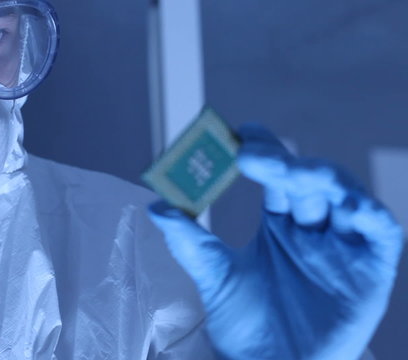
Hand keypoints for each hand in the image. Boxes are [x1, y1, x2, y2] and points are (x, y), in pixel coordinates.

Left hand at [148, 123, 403, 359]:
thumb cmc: (246, 328)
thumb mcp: (215, 278)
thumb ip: (190, 242)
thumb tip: (156, 206)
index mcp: (279, 224)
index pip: (276, 175)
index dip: (264, 151)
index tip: (240, 135)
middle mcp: (312, 229)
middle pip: (307, 181)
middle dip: (285, 164)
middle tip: (255, 156)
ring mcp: (342, 247)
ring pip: (344, 195)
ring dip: (323, 178)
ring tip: (293, 174)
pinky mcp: (371, 270)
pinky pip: (380, 232)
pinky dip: (370, 214)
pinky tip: (349, 205)